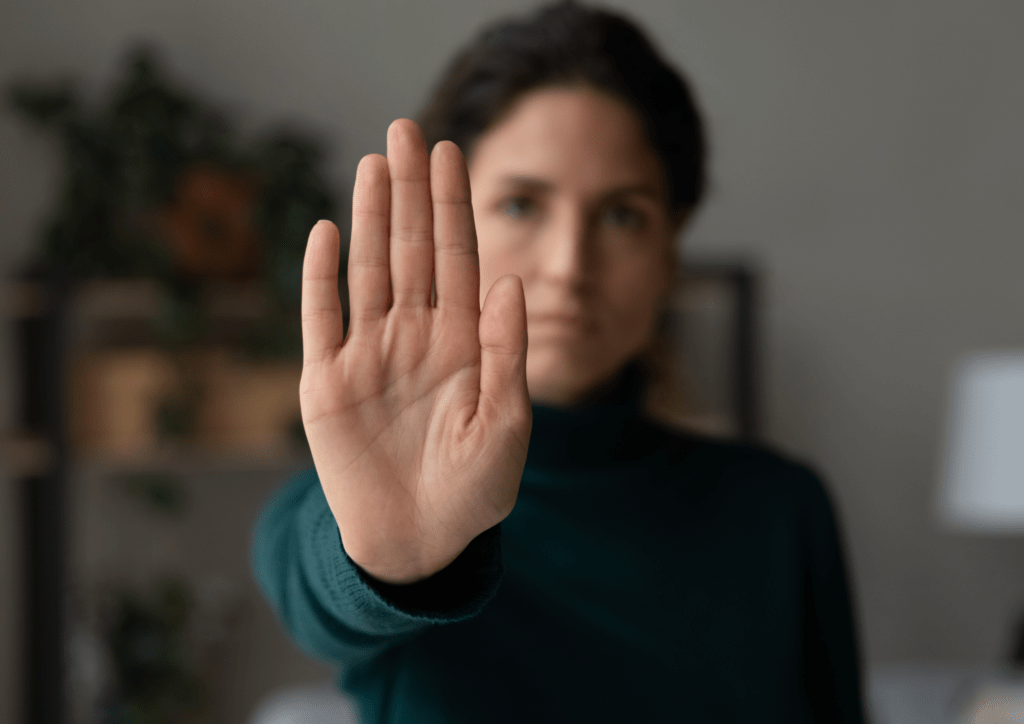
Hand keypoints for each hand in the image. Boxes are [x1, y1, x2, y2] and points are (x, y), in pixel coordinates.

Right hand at [299, 119, 530, 583]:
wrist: (419, 543)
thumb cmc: (474, 491)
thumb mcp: (508, 425)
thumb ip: (509, 353)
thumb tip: (512, 281)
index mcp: (462, 344)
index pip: (457, 260)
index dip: (452, 207)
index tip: (452, 152)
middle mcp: (415, 338)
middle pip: (410, 250)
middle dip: (410, 191)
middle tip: (407, 129)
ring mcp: (369, 357)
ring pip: (368, 271)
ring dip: (368, 218)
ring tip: (374, 164)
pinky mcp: (327, 385)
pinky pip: (320, 320)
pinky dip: (320, 277)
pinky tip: (324, 231)